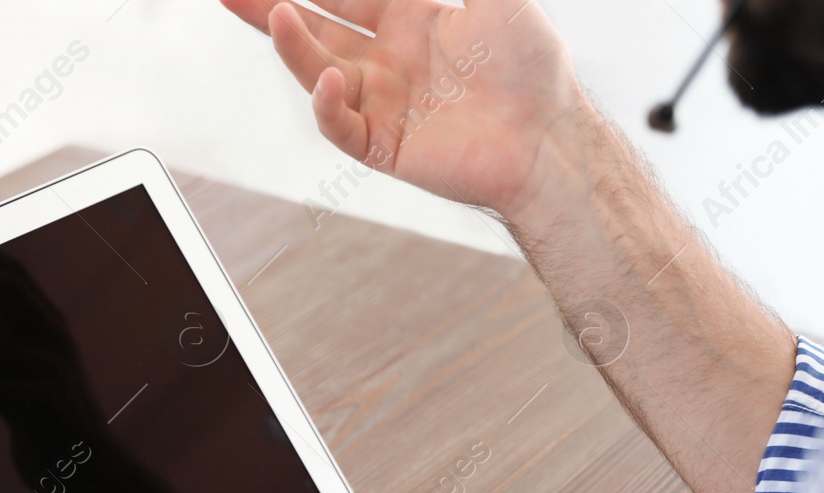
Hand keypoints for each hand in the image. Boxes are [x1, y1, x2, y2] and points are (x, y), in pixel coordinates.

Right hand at [219, 0, 584, 218]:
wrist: (551, 138)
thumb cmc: (534, 65)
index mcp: (411, 18)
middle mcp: (389, 59)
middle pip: (316, 24)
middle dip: (272, 5)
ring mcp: (383, 103)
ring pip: (318, 69)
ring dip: (292, 44)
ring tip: (276, 13)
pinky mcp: (385, 146)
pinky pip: (341, 125)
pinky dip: (326, 104)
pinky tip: (324, 78)